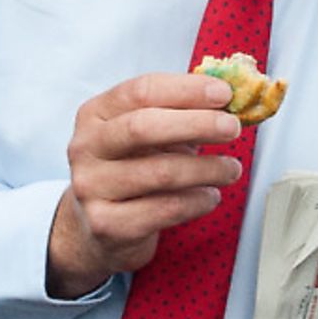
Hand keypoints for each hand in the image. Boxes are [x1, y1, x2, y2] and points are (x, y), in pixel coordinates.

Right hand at [47, 73, 243, 298]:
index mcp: (94, 114)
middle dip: (196, 123)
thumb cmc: (130, 170)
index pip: (140, 91)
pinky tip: (210, 196)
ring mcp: (91, 187)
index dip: (186, 90)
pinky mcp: (107, 224)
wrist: (98, 228)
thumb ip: (177, 114)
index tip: (224, 93)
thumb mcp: (144, 135)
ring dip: (206, 169)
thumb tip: (226, 101)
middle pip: (143, 127)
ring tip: (230, 169)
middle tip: (232, 127)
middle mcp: (86, 147)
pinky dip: (197, 201)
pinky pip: (165, 209)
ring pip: (160, 172)